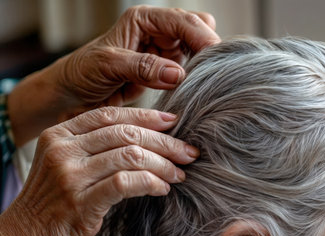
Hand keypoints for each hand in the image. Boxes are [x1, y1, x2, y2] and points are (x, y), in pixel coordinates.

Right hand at [0, 106, 197, 235]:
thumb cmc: (54, 206)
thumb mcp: (67, 168)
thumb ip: (97, 150)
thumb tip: (146, 142)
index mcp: (60, 134)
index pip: (111, 114)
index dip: (147, 117)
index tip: (174, 124)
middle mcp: (63, 148)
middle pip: (127, 133)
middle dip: (165, 143)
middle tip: (188, 154)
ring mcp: (70, 175)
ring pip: (131, 155)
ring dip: (163, 165)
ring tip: (178, 175)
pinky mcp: (80, 202)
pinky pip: (126, 183)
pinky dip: (151, 183)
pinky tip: (162, 189)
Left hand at [8, 6, 219, 145]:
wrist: (73, 95)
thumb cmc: (83, 73)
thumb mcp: (109, 65)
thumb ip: (142, 66)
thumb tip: (178, 74)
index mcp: (142, 20)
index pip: (181, 21)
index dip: (201, 37)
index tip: (216, 58)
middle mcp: (155, 32)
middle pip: (195, 32)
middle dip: (207, 49)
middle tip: (219, 73)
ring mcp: (161, 53)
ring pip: (195, 52)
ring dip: (203, 66)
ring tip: (211, 84)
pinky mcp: (163, 73)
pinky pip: (187, 72)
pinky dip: (195, 80)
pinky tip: (198, 91)